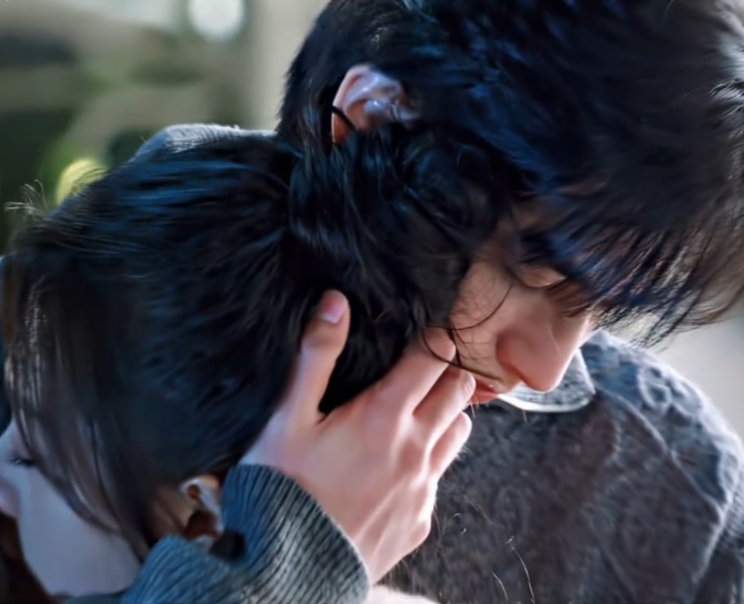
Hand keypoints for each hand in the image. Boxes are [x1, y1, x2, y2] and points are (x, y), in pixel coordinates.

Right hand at [240, 290, 473, 581]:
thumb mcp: (288, 417)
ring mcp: (422, 489)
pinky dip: (428, 463)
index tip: (423, 336)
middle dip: (447, 374)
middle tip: (422, 372)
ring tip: (414, 416)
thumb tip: (336, 303)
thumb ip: (316, 356)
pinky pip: (438, 480)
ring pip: (458, 433)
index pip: (433, 359)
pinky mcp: (419, 521)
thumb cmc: (282, 488)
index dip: (432, 340)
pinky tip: (394, 469)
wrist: (285, 570)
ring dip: (445, 416)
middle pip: (459, 392)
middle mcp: (415, 449)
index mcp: (384, 416)